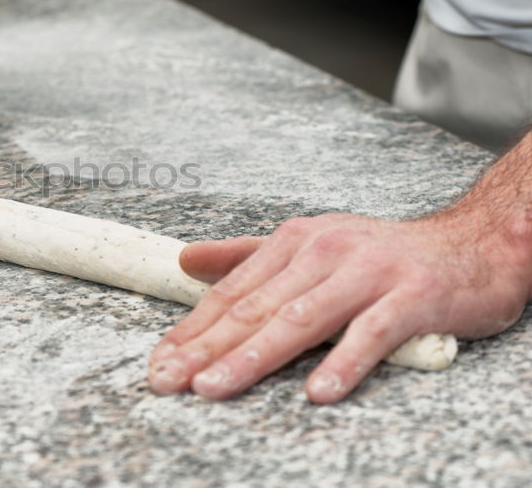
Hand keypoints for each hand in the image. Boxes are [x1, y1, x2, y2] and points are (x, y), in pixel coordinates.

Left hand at [147, 212, 531, 402]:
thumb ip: (245, 256)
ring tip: (214, 387)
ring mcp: (368, 273)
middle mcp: (324, 252)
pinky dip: (344, 362)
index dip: (192, 329)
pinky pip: (372, 333)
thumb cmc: (381, 255)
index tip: (160, 361)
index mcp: (294, 241)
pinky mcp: (412, 296)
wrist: (473, 244)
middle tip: (167, 380)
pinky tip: (317, 392)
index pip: (232, 292)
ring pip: (300, 319)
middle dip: (205, 348)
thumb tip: (185, 259)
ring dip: (254, 357)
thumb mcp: (309, 244)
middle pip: (255, 307)